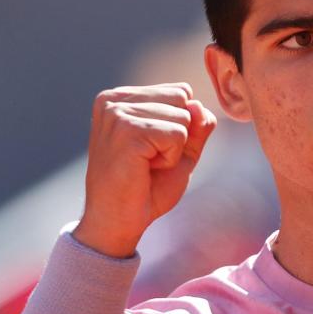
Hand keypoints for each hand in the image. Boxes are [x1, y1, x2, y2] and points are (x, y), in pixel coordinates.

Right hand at [72, 83, 215, 257]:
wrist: (117, 222)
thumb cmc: (145, 188)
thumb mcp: (181, 151)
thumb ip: (196, 126)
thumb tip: (198, 105)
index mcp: (121, 98)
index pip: (180, 91)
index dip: (180, 126)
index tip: (152, 149)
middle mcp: (114, 100)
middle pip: (183, 100)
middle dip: (178, 135)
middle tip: (149, 159)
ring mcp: (118, 113)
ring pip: (183, 117)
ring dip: (174, 149)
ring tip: (145, 165)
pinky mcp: (127, 130)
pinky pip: (178, 134)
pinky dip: (171, 158)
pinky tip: (145, 169)